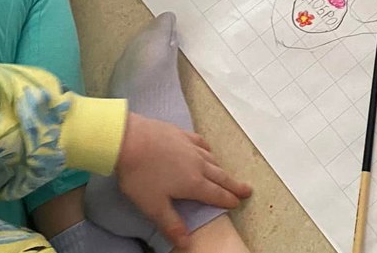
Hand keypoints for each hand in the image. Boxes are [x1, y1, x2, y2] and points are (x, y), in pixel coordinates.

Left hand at [116, 113, 251, 248]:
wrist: (130, 140)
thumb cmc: (140, 174)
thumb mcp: (153, 206)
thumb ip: (171, 224)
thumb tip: (186, 242)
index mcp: (193, 183)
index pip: (215, 194)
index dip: (227, 200)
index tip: (237, 202)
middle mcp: (197, 164)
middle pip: (220, 176)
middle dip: (234, 185)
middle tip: (246, 189)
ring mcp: (190, 147)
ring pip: (212, 160)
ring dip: (221, 169)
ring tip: (226, 174)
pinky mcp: (182, 135)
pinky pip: (201, 143)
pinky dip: (208, 150)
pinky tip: (207, 150)